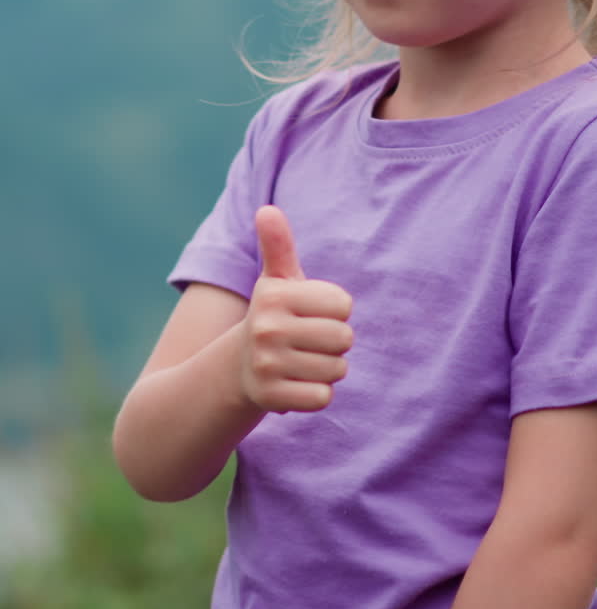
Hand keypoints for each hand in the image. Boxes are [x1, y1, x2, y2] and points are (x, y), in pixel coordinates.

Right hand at [239, 205, 352, 412]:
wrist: (240, 367)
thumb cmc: (274, 314)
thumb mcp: (276, 279)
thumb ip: (278, 244)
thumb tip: (267, 210)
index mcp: (275, 295)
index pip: (344, 304)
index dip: (336, 310)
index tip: (313, 313)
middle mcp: (266, 329)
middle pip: (344, 337)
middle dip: (336, 341)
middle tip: (310, 340)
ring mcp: (267, 365)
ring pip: (337, 369)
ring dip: (328, 368)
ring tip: (303, 360)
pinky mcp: (272, 399)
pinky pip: (324, 397)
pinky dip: (317, 393)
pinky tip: (298, 383)